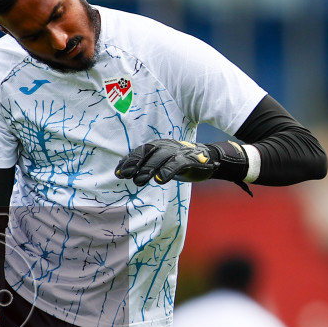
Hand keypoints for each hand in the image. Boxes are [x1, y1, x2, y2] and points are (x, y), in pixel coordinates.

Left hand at [116, 139, 230, 185]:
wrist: (209, 159)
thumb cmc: (180, 162)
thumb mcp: (161, 162)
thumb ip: (146, 165)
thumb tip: (123, 169)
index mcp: (158, 146)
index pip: (140, 151)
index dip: (128, 161)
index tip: (118, 173)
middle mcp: (167, 146)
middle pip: (148, 152)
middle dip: (135, 164)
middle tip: (126, 177)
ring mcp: (179, 151)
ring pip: (161, 157)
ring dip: (148, 168)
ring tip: (139, 181)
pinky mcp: (190, 159)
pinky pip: (177, 163)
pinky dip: (168, 170)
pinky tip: (160, 180)